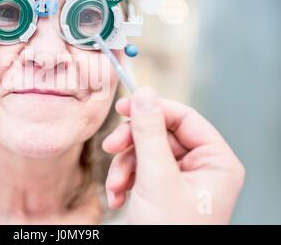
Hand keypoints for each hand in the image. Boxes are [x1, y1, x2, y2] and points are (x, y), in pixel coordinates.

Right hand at [102, 87, 244, 223]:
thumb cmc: (169, 232)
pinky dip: (124, 181)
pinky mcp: (162, 190)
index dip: (153, 109)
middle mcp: (201, 168)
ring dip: (123, 168)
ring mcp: (180, 180)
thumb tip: (144, 94)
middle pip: (160, 135)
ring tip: (116, 187)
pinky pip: (139, 170)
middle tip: (110, 148)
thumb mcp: (157, 178)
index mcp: (216, 162)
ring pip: (145, 152)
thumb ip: (149, 133)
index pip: (184, 118)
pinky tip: (117, 197)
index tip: (124, 107)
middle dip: (132, 147)